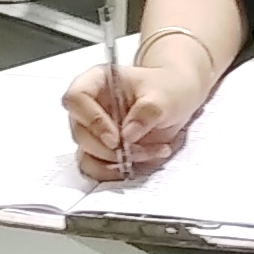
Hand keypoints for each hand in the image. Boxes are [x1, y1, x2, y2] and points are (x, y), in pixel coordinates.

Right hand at [63, 61, 207, 180]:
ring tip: (147, 153)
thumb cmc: (167, 89)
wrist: (177, 100)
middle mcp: (89, 106)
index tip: (115, 139)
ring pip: (86, 154)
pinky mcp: (100, 150)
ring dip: (114, 162)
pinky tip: (139, 163)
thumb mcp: (164, 96)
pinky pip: (96, 168)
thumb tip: (128, 135)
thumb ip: (146, 112)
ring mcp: (93, 130)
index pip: (76, 98)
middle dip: (108, 149)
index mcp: (97, 81)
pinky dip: (115, 172)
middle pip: (80, 132)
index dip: (92, 121)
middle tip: (136, 149)